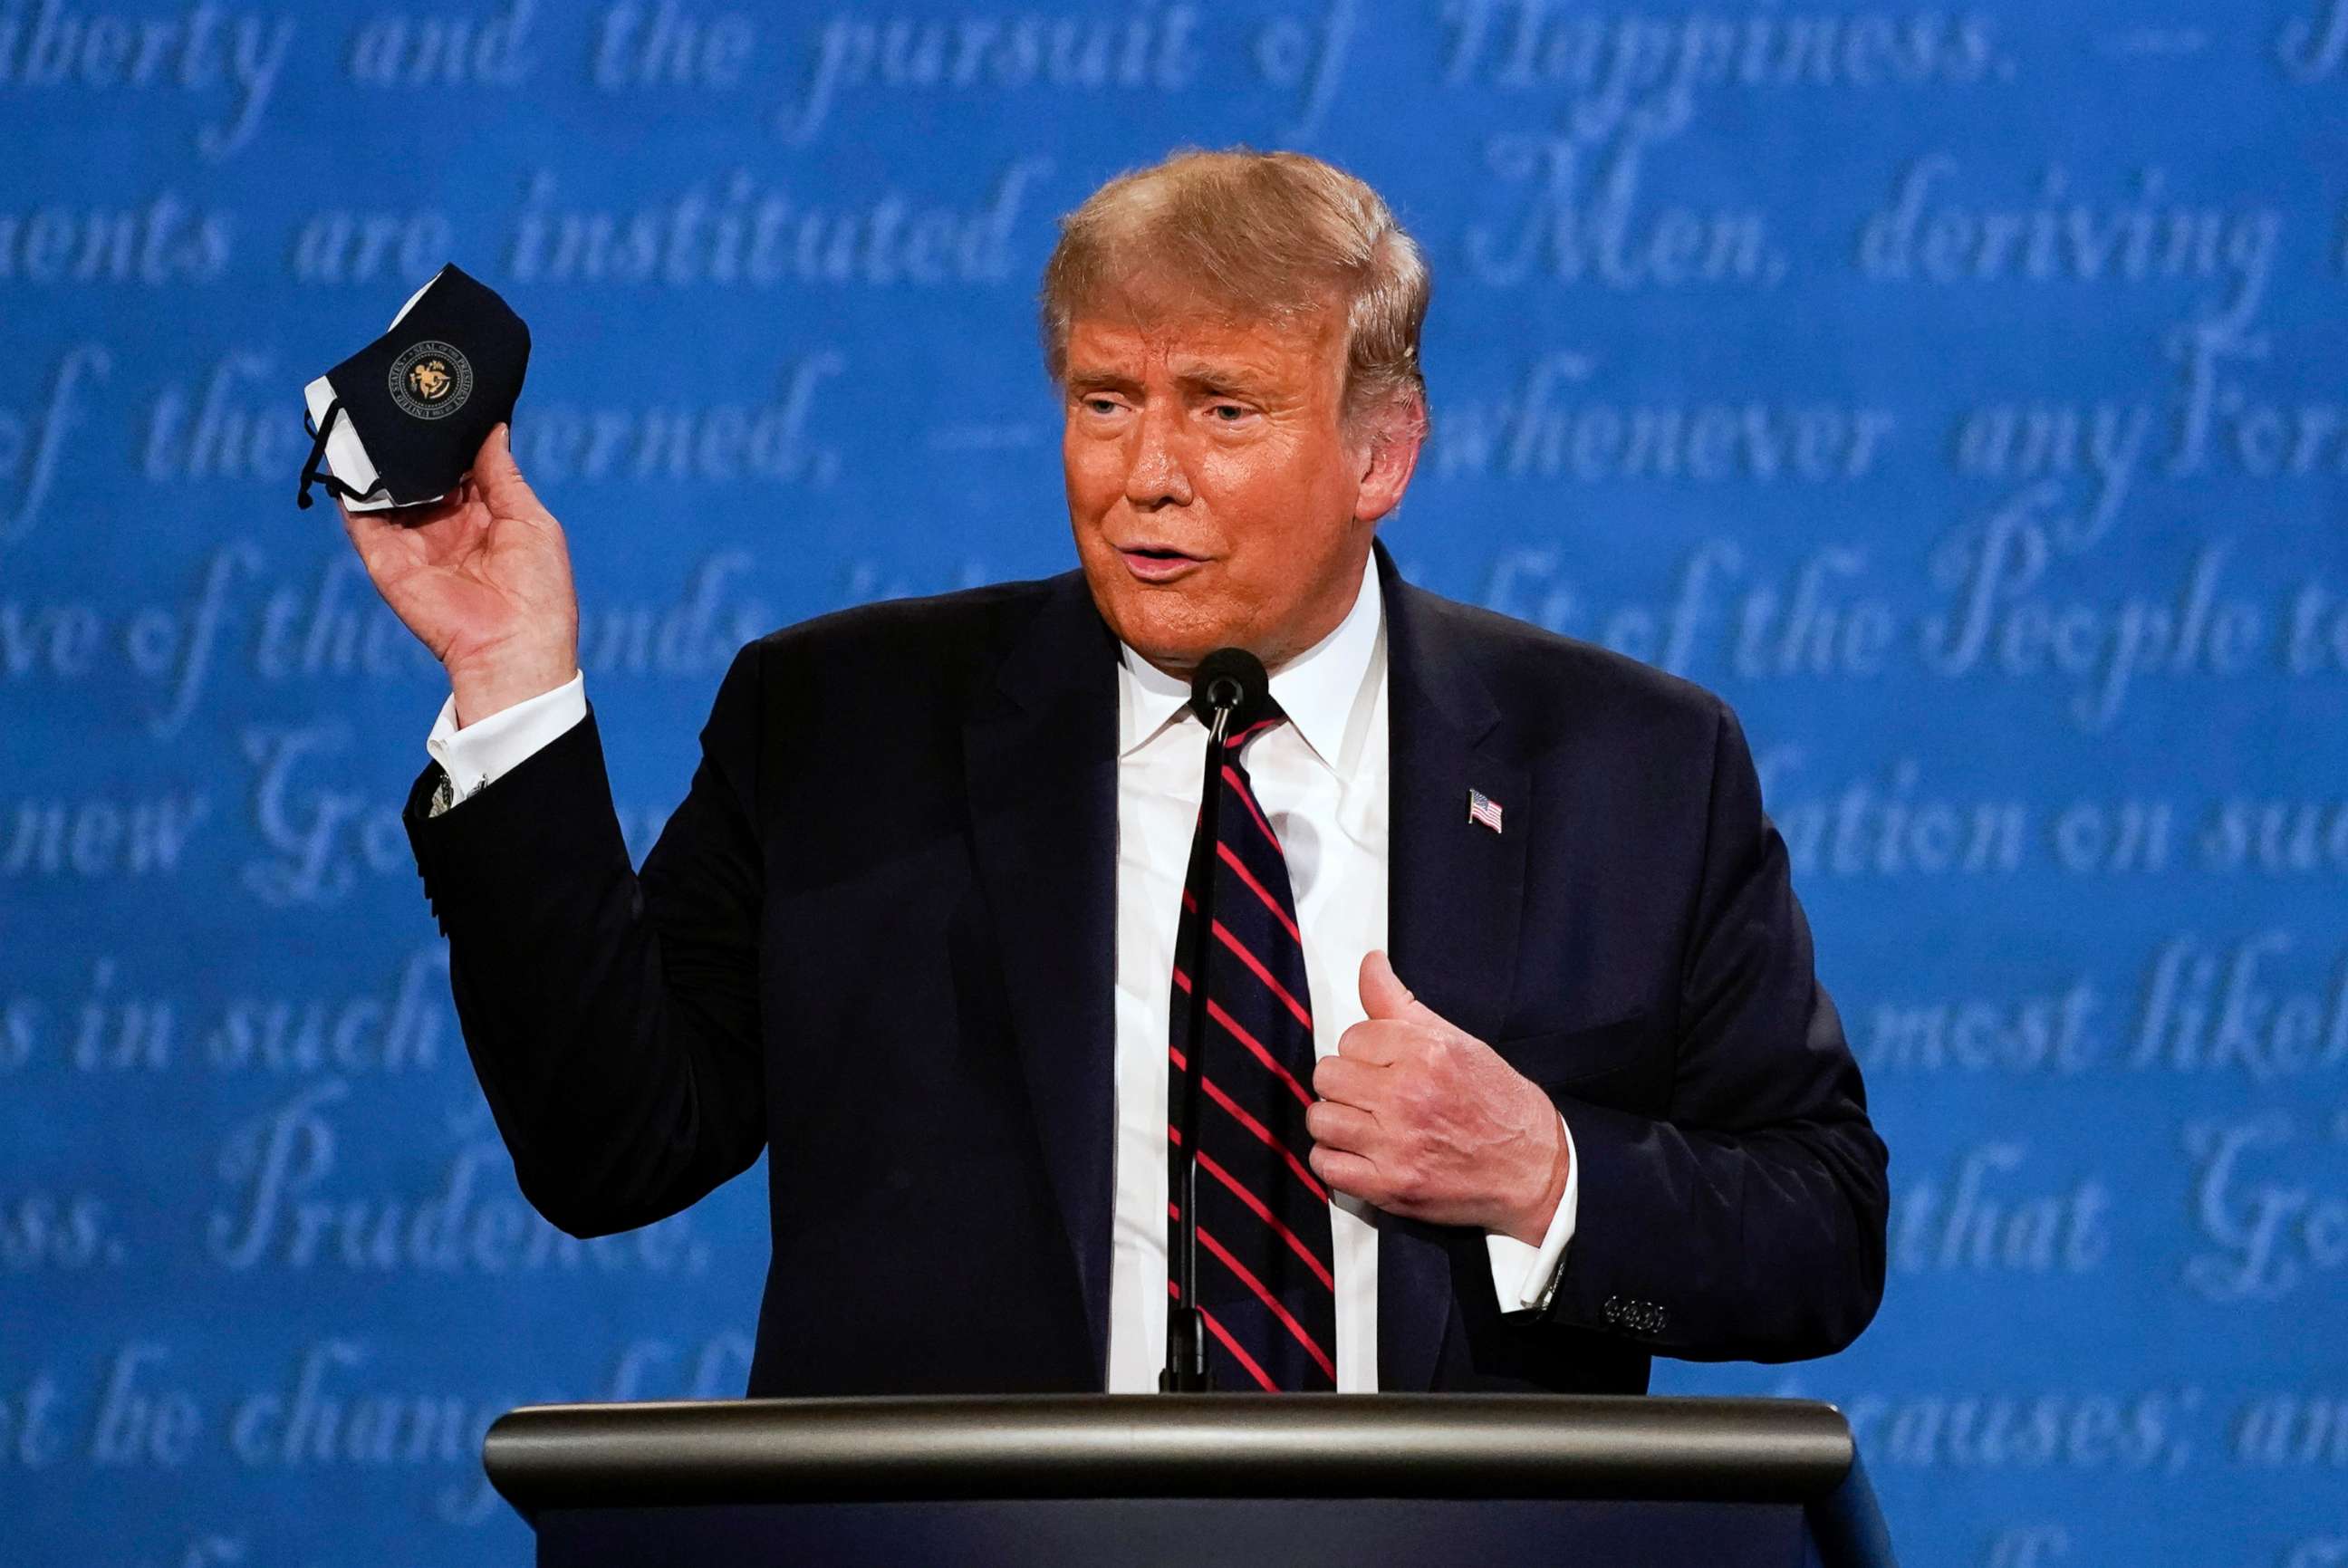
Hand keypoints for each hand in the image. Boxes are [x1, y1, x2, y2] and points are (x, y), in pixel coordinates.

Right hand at [335, 422, 578, 725]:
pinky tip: (349, 455)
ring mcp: (413, 542)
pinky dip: (352, 489)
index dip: (452, 434)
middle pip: (420, 473)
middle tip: (405, 394)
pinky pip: (362, 519)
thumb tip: (493, 429)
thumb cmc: (539, 591)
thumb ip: (503, 476)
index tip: (444, 395)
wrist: (513, 648)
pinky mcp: (386, 560)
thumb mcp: (532, 521)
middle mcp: (446, 526)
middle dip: (413, 439)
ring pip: (389, 490)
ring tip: (374, 414)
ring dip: (380, 457)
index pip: (460, 465)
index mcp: (485, 516)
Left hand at [1306, 950, 1569, 1242]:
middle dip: (1345, 1083)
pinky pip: (1325, 1164)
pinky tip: (1358, 1153)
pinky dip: (1335, 1159)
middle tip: (1370, 1094)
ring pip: (1320, 1118)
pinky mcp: (1389, 1186)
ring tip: (1363, 1123)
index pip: (1351, 1037)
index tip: (1382, 1066)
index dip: (1364, 1052)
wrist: (1534, 1168)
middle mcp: (1408, 1096)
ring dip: (1336, 1121)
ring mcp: (1397, 1144)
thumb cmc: (1498, 1104)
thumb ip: (1401, 1004)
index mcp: (1426, 1054)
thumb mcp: (1458, 1041)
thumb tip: (1370, 962)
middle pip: (1328, 1075)